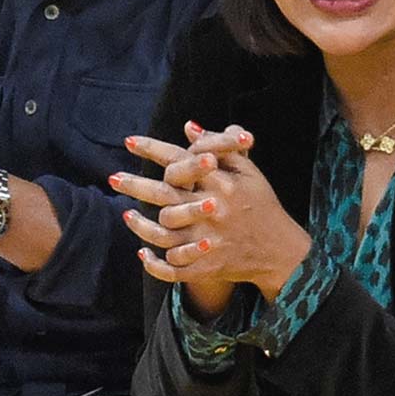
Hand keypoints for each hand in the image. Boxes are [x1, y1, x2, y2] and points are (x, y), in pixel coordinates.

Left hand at [112, 121, 311, 304]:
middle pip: (163, 195)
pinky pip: (173, 268)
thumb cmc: (262, 206)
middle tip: (113, 179)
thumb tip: (188, 127)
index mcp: (221, 184)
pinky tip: (142, 253)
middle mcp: (211, 211)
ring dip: (140, 226)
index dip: (152, 150)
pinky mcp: (207, 267)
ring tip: (126, 215)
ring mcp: (207, 241)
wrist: (281, 251)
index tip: (129, 142)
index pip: (179, 160)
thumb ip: (220, 147)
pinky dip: (154, 264)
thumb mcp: (249, 172)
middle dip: (134, 185)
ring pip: (162, 233)